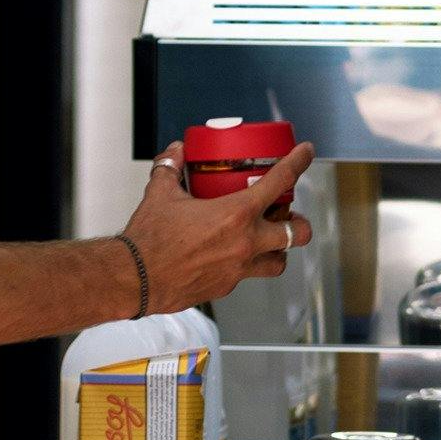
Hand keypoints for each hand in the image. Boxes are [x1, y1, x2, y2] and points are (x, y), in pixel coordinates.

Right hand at [120, 140, 314, 312]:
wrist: (134, 279)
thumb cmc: (148, 240)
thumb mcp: (160, 193)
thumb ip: (171, 167)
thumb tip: (177, 152)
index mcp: (236, 214)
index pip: (280, 181)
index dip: (299, 162)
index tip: (306, 153)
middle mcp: (245, 243)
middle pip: (297, 233)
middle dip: (299, 222)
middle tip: (288, 213)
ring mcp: (239, 269)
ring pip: (279, 262)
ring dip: (279, 250)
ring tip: (269, 239)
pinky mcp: (226, 287)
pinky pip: (248, 276)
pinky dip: (247, 264)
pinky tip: (232, 255)